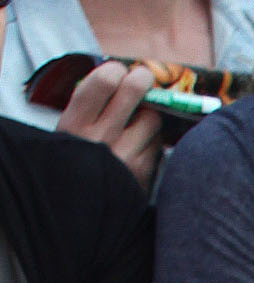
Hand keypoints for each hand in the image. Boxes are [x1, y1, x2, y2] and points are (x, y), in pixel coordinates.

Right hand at [55, 60, 161, 188]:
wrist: (78, 212)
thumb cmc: (73, 164)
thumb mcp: (67, 133)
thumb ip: (88, 107)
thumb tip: (116, 77)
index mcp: (75, 124)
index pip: (103, 81)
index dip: (115, 70)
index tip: (118, 71)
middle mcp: (101, 138)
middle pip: (134, 91)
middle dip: (142, 79)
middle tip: (144, 78)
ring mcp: (125, 158)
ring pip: (153, 119)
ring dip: (149, 115)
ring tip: (138, 121)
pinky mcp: (143, 175)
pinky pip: (158, 146)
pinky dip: (152, 142)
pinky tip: (141, 146)